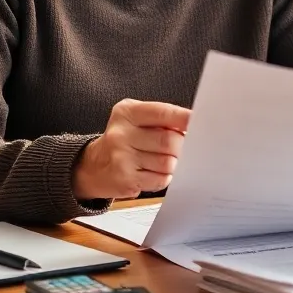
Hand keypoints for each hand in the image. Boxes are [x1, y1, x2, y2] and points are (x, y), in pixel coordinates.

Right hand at [72, 99, 189, 201]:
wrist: (93, 166)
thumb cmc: (123, 138)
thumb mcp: (135, 118)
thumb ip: (161, 119)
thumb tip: (193, 125)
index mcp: (126, 112)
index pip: (162, 112)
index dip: (184, 118)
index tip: (200, 121)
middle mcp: (121, 133)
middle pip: (169, 140)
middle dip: (182, 145)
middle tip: (183, 146)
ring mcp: (122, 158)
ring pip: (167, 162)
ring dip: (173, 162)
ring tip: (164, 159)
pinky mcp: (126, 180)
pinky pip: (160, 179)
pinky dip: (164, 176)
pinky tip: (154, 171)